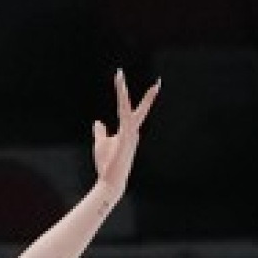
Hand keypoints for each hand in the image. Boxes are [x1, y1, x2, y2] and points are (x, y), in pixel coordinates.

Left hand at [91, 69, 159, 196]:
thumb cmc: (106, 163)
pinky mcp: (126, 138)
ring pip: (129, 109)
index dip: (127, 97)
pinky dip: (123, 105)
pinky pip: (125, 117)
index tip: (127, 82)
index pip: (129, 110)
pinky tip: (121, 92)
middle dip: (149, 96)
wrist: (110, 180)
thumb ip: (101, 132)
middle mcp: (133, 131)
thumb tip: (98, 121)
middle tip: (158, 82)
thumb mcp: (101, 143)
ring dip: (124, 93)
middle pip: (140, 110)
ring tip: (120, 78)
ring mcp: (131, 134)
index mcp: (127, 131)